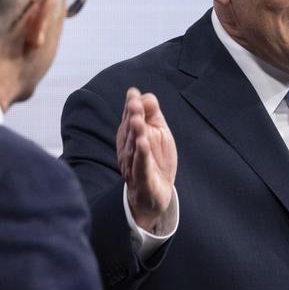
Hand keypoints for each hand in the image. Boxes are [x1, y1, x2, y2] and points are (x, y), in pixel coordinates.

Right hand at [116, 87, 176, 232]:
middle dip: (132, 117)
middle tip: (134, 103)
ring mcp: (134, 165)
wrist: (154, 195)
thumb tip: (145, 96)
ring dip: (136, 134)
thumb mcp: (158, 133)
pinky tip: (143, 144)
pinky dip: (141, 156)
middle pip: (130, 131)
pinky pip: (141, 167)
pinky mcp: (143, 180)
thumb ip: (152, 114)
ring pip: (134, 148)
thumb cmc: (155, 159)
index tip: (133, 94)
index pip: (130, 118)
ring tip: (138, 120)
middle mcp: (129, 149)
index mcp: (131, 136)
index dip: (131, 106)